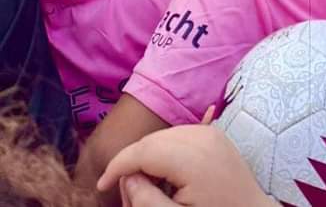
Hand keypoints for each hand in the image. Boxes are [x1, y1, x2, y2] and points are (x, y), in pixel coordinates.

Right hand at [98, 124, 271, 206]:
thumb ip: (147, 200)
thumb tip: (128, 177)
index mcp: (192, 157)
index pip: (142, 151)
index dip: (117, 166)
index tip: (102, 186)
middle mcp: (202, 137)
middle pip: (151, 141)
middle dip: (133, 164)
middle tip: (128, 196)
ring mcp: (211, 133)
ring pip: (163, 136)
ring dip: (149, 157)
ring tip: (149, 189)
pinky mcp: (215, 135)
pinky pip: (179, 136)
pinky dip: (166, 151)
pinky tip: (166, 176)